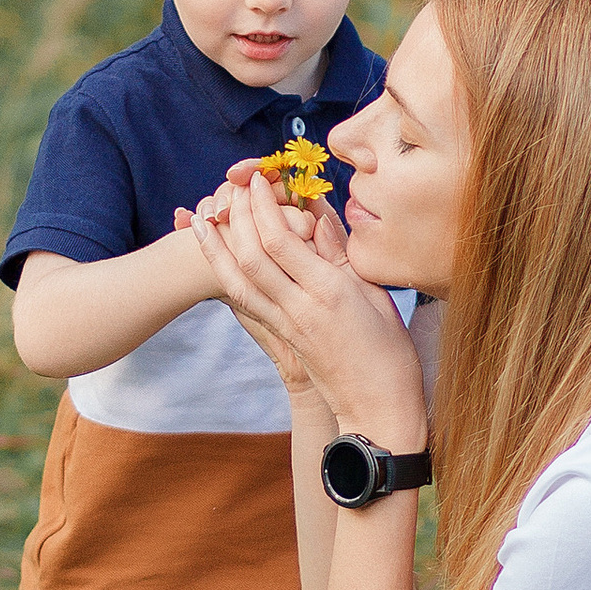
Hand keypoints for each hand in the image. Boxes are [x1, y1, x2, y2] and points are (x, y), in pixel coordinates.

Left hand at [188, 166, 424, 437]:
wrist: (377, 411)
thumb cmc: (389, 352)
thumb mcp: (375, 295)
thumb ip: (342, 253)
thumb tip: (316, 213)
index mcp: (330, 292)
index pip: (283, 239)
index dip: (264, 205)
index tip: (258, 178)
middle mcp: (300, 308)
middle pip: (252, 255)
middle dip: (236, 215)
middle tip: (230, 185)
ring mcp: (286, 325)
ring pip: (237, 280)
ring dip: (215, 246)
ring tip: (200, 216)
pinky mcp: (280, 337)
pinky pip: (245, 302)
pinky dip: (225, 274)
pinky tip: (215, 256)